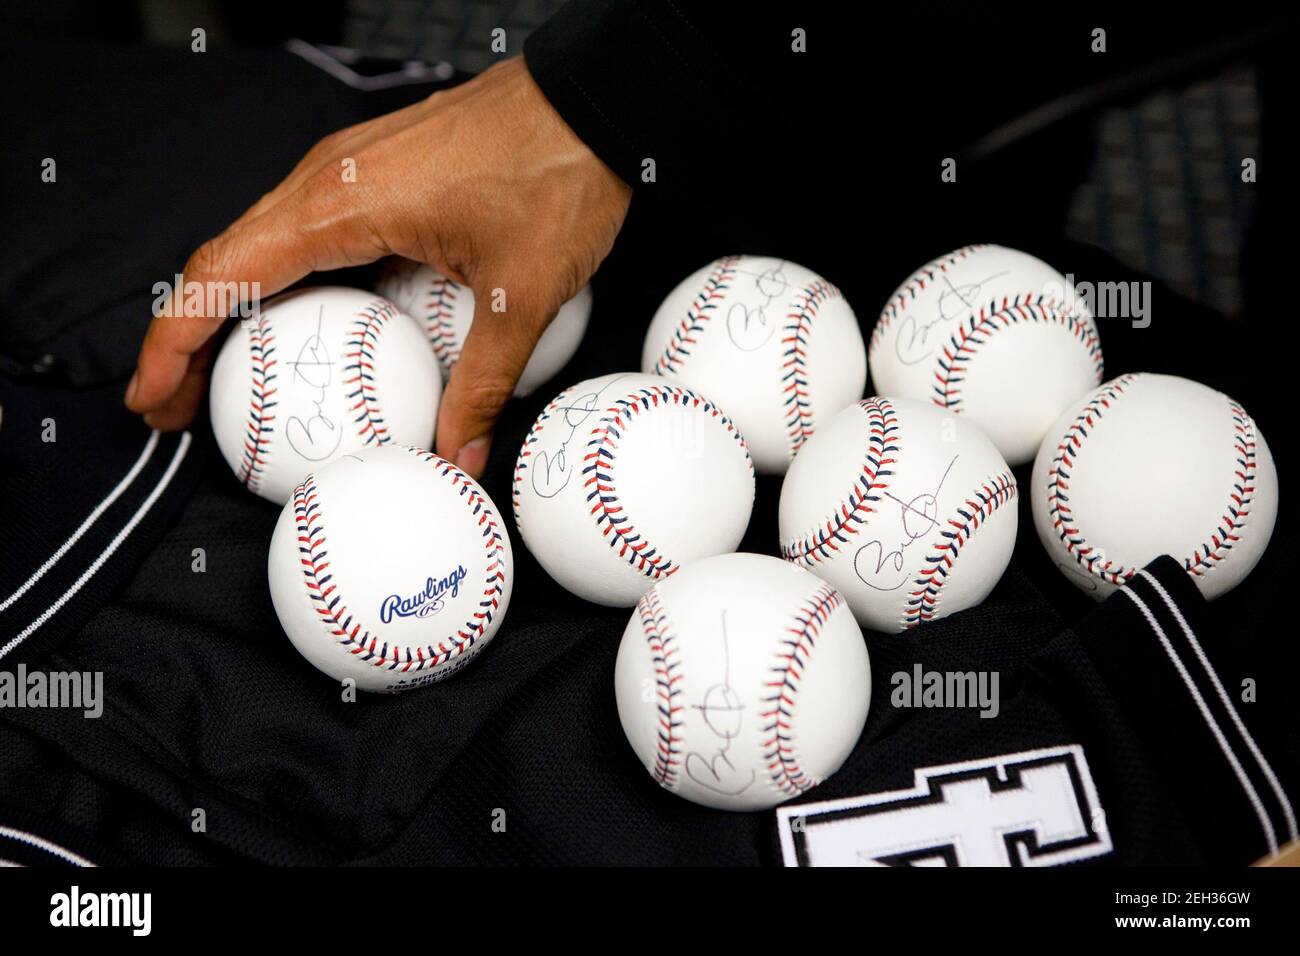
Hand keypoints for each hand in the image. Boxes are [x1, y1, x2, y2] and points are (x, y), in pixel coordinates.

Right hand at [125, 56, 631, 475]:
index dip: (173, 343)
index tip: (154, 400)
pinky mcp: (376, 169)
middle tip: (178, 410)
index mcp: (341, 205)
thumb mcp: (523, 298)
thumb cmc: (558, 178)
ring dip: (230, 308)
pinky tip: (303, 324)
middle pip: (224, 261)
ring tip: (225, 376)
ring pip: (262, 242)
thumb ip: (482, 385)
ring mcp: (348, 167)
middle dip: (186, 338)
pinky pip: (306, 229)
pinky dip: (282, 281)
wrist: (593, 100)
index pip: (222, 276)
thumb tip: (459, 456)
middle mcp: (327, 179)